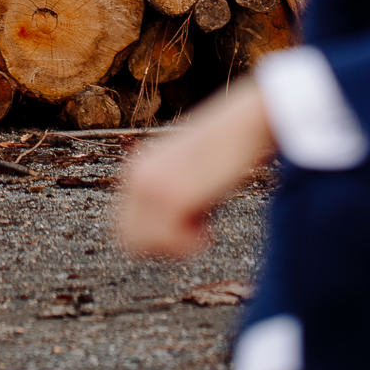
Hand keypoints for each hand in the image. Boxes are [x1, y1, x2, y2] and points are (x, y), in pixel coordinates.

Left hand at [112, 77, 275, 257]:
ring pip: (143, 245)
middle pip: (128, 239)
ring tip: (203, 227)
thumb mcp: (189, 168)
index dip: (154, 236)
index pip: (124, 224)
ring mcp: (150, 186)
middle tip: (194, 232)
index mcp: (137, 168)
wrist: (245, 123)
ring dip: (176, 247)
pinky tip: (210, 230)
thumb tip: (175, 223)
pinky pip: (168, 241)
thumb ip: (172, 189)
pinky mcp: (170, 195)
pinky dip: (190, 245)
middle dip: (161, 246)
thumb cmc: (228, 148)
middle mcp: (136, 176)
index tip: (185, 226)